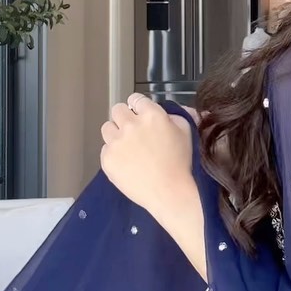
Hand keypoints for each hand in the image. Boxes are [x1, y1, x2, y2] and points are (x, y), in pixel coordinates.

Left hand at [100, 94, 195, 221]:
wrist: (168, 192)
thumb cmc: (180, 162)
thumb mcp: (185, 132)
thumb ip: (175, 115)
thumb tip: (168, 111)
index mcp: (151, 115)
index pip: (135, 99)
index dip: (139, 107)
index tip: (141, 115)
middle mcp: (131, 125)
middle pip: (117, 109)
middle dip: (125, 117)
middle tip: (133, 131)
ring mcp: (117, 142)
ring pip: (107, 127)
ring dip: (116, 133)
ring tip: (128, 146)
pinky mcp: (107, 159)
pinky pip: (105, 148)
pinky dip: (114, 153)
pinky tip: (127, 162)